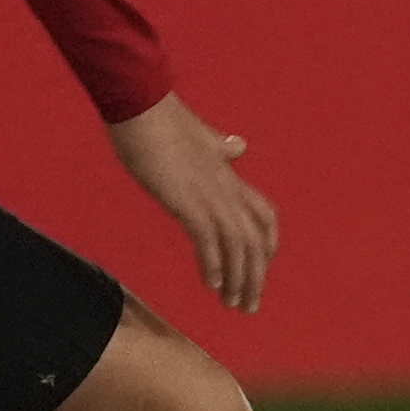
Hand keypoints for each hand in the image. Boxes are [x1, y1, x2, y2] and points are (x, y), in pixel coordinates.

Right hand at [106, 94, 276, 313]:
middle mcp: (227, 189)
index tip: (259, 271)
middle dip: (255, 277)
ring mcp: (210, 195)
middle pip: (256, 240)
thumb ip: (220, 147)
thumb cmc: (162, 121)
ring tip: (232, 304)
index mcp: (229, 176)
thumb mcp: (200, 136)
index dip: (267, 246)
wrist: (141, 104)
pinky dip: (214, 263)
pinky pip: (209, 239)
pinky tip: (212, 284)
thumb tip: (239, 146)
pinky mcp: (187, 200)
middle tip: (247, 306)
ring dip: (238, 279)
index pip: (264, 216)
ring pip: (238, 245)